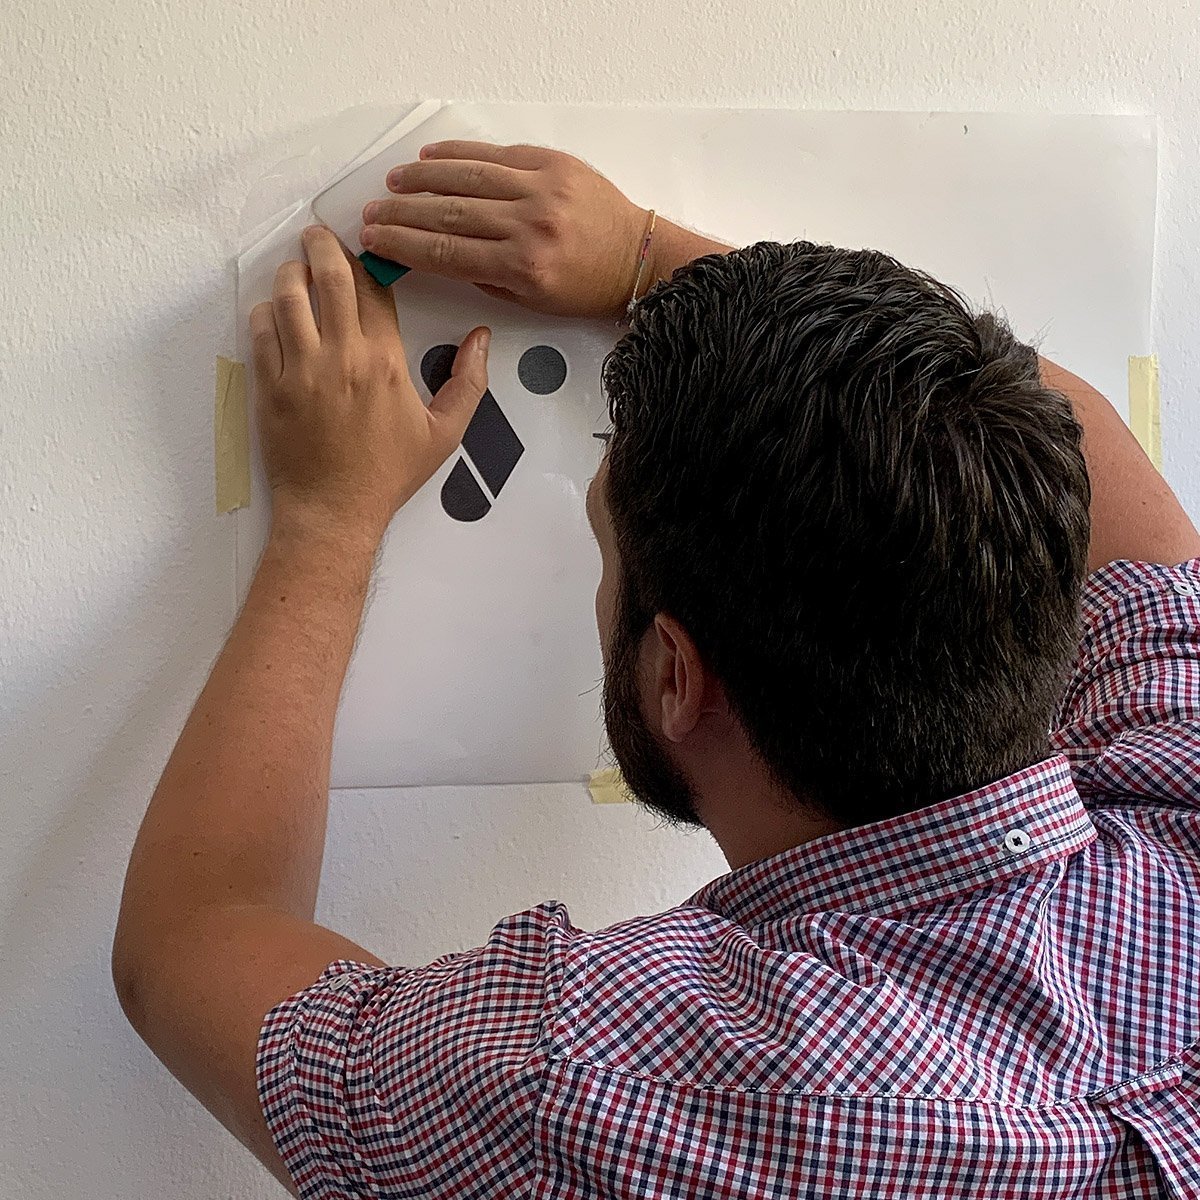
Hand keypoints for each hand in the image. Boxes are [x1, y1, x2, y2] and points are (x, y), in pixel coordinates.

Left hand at [250, 225, 489, 541]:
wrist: (333, 512)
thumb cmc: (388, 475)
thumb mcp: (444, 433)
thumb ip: (468, 382)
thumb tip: (481, 337)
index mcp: (385, 363)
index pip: (373, 289)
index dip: (367, 262)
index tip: (363, 251)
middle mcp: (341, 358)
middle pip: (328, 277)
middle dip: (321, 245)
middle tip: (318, 234)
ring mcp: (299, 370)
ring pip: (288, 295)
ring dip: (291, 272)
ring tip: (296, 268)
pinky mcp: (269, 386)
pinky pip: (260, 329)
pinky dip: (265, 310)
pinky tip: (276, 311)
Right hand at [359, 142, 649, 319]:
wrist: (636, 259)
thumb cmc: (587, 286)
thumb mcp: (530, 300)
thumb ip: (483, 276)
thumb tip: (437, 252)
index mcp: (523, 266)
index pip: (445, 251)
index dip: (403, 245)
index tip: (377, 242)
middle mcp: (530, 225)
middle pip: (446, 212)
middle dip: (401, 214)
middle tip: (373, 214)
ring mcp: (540, 189)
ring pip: (465, 177)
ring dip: (421, 179)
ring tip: (394, 183)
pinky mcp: (551, 163)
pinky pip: (494, 154)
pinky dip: (458, 155)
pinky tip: (431, 158)